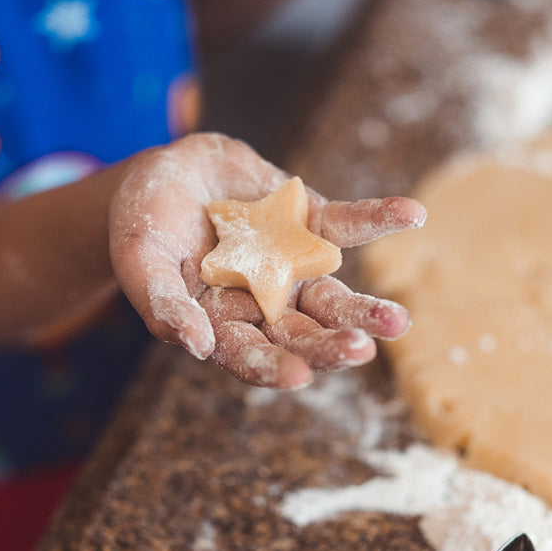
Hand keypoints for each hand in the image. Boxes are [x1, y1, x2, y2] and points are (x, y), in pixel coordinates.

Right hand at [109, 133, 426, 388]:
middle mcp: (265, 303)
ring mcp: (291, 265)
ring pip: (333, 295)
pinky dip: (377, 218)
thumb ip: (162, 304)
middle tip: (360, 351)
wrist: (165, 174)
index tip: (298, 376)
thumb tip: (196, 347)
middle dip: (330, 345)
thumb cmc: (141, 224)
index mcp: (223, 323)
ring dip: (365, 308)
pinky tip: (411, 213)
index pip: (251, 356)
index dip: (273, 367)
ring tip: (398, 322)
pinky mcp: (308, 222)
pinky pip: (346, 224)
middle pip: (302, 333)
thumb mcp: (140, 261)